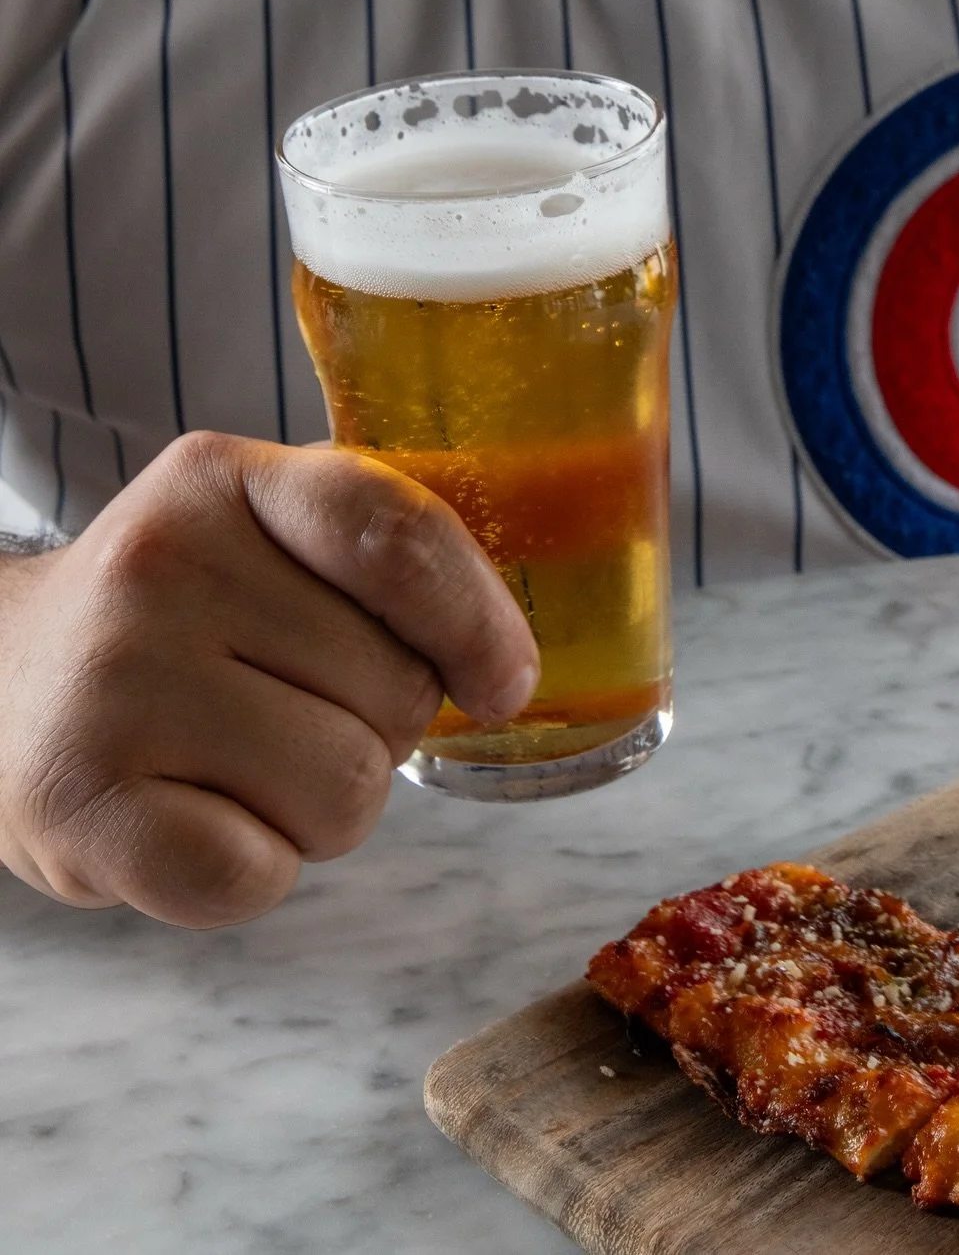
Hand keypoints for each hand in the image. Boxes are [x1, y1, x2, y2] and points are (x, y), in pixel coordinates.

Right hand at [0, 433, 537, 926]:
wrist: (3, 683)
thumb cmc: (183, 619)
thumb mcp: (268, 536)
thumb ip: (387, 554)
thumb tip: (509, 662)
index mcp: (225, 480)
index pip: (397, 535)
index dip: (478, 620)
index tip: (503, 680)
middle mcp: (161, 567)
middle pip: (394, 687)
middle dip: (378, 723)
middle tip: (293, 708)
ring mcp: (111, 687)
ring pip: (346, 790)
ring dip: (327, 805)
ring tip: (248, 764)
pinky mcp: (76, 808)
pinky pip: (259, 877)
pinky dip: (259, 869)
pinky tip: (202, 818)